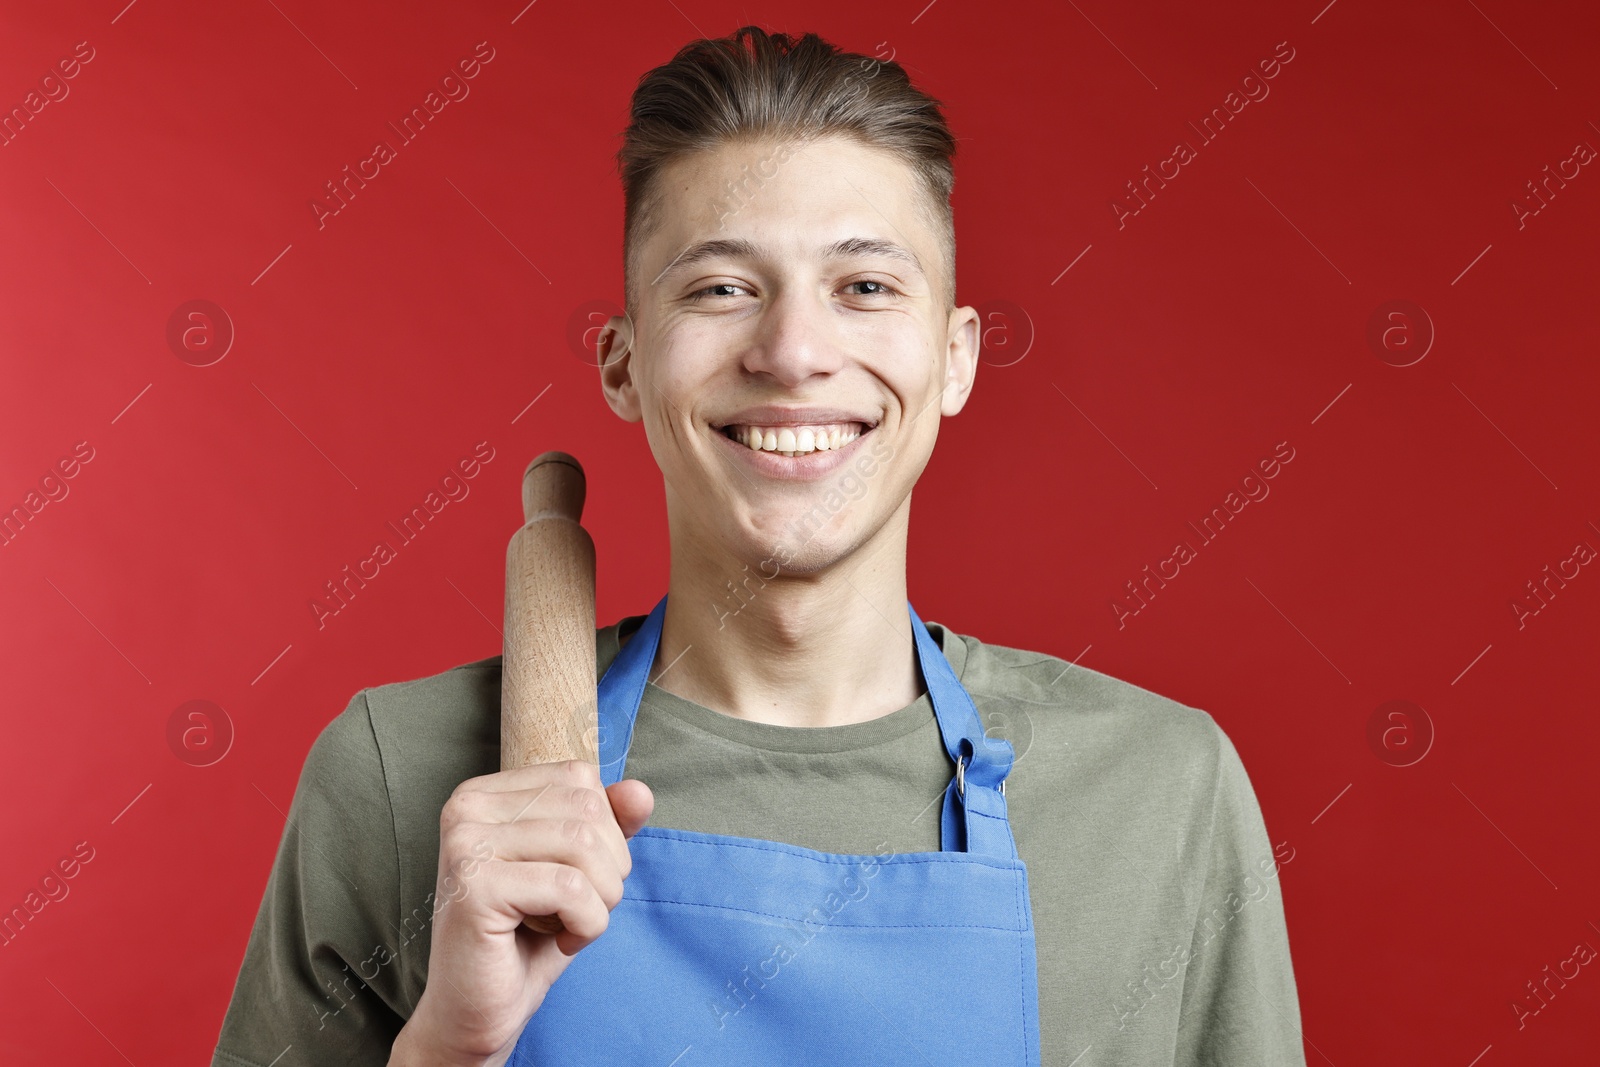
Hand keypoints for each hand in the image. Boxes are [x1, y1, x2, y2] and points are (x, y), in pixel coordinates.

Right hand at [389, 760, 653, 1066]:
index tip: (578, 877)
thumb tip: (640, 792)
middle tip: (580, 909)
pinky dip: (587, 923)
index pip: (579, 777)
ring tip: (571, 926)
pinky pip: (571, 887)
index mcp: (485, 794)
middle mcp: (466, 808)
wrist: (476, 1011)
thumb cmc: (526, 939)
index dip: (606, 831)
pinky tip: (560, 941)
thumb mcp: (579, 871)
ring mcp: (466, 844)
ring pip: (583, 844)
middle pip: (586, 808)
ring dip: (600, 898)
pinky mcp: (474, 886)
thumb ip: (608, 825)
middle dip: (608, 867)